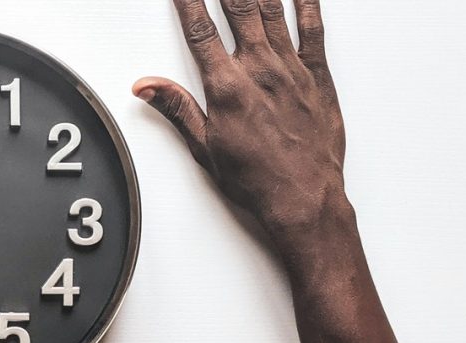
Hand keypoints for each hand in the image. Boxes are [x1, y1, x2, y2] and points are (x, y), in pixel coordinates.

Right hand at [133, 0, 350, 267]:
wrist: (305, 199)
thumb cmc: (257, 181)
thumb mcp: (204, 148)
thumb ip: (177, 108)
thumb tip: (146, 86)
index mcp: (228, 88)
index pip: (200, 31)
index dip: (188, 2)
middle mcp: (260, 70)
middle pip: (238, 7)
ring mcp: (291, 69)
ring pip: (273, 10)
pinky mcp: (318, 76)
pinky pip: (313, 28)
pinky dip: (307, 2)